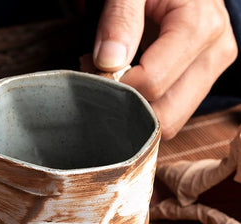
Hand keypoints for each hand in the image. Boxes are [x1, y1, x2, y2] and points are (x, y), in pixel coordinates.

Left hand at [93, 0, 237, 139]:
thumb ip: (120, 20)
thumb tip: (109, 62)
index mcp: (200, 27)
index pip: (152, 83)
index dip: (116, 83)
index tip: (92, 65)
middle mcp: (214, 54)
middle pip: (166, 115)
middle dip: (127, 106)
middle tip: (101, 78)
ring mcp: (210, 72)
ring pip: (170, 121)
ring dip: (135, 111)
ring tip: (116, 78)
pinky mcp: (201, 83)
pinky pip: (170, 112)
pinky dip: (145, 107)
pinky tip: (130, 82)